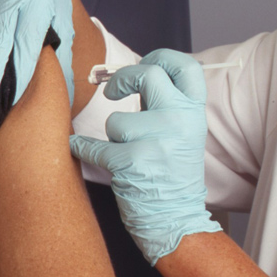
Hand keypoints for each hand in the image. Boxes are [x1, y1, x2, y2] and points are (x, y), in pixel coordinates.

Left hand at [67, 49, 221, 264]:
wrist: (174, 220)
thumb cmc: (171, 173)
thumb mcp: (180, 132)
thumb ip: (162, 103)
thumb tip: (131, 73)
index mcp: (194, 113)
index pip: (187, 67)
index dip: (162, 56)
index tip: (144, 61)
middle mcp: (181, 122)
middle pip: (148, 74)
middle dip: (121, 79)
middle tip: (111, 91)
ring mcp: (158, 141)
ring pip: (117, 120)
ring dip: (112, 136)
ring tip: (124, 152)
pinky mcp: (132, 163)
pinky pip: (95, 145)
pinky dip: (83, 149)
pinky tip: (81, 149)